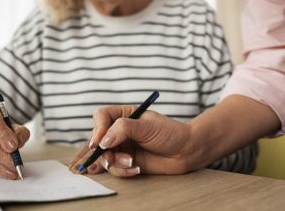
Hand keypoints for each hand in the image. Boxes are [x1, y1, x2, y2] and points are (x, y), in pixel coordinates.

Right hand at [68, 105, 191, 176]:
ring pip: (104, 156)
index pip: (101, 117)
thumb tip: (103, 141)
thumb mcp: (147, 126)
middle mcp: (120, 130)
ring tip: (132, 162)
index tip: (99, 141)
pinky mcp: (126, 162)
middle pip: (98, 139)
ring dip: (115, 162)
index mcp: (124, 114)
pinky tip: (136, 169)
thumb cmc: (170, 133)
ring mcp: (122, 147)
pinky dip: (122, 170)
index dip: (98, 128)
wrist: (186, 152)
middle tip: (109, 159)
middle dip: (102, 151)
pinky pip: (115, 168)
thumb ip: (124, 129)